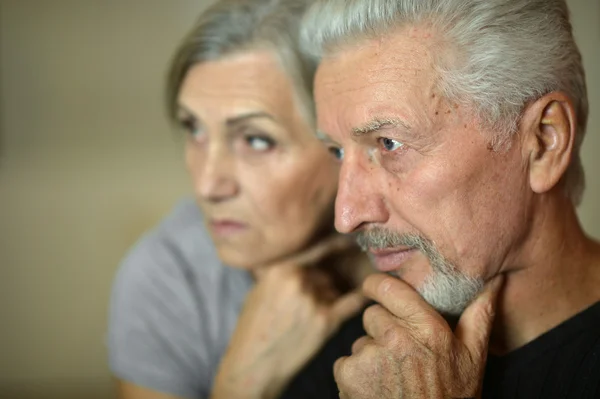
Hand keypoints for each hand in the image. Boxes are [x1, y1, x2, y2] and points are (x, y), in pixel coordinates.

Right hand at [211, 236, 369, 398]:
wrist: (253, 364)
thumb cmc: (253, 328)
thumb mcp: (260, 288)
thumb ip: (284, 272)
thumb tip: (308, 262)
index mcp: (282, 269)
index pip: (317, 250)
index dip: (335, 246)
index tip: (347, 243)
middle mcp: (299, 281)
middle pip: (325, 274)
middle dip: (322, 284)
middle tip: (306, 302)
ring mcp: (314, 301)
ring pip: (333, 290)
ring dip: (328, 299)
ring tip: (304, 319)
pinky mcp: (326, 321)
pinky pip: (351, 303)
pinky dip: (359, 297)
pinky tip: (366, 292)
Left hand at [335, 274, 503, 398]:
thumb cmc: (452, 398)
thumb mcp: (472, 358)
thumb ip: (479, 315)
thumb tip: (494, 281)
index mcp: (427, 328)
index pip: (388, 287)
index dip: (376, 284)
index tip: (374, 287)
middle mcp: (396, 337)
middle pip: (372, 315)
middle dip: (381, 329)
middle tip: (400, 353)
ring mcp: (370, 356)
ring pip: (360, 341)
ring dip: (370, 354)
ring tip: (392, 377)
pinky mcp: (350, 373)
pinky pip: (346, 362)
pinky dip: (355, 375)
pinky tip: (376, 389)